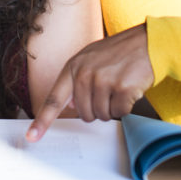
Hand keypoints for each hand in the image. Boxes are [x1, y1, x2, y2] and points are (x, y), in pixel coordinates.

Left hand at [26, 24, 152, 141]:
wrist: (148, 42)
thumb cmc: (120, 52)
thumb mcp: (91, 58)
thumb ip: (77, 79)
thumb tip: (71, 104)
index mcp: (74, 67)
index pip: (54, 99)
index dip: (42, 121)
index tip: (32, 137)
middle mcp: (85, 74)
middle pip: (84, 114)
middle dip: (97, 109)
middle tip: (108, 91)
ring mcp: (104, 80)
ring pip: (102, 115)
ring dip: (113, 107)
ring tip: (119, 87)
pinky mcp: (122, 88)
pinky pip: (120, 112)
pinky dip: (126, 106)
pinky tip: (130, 89)